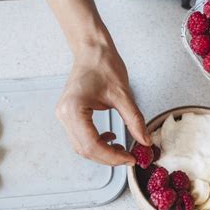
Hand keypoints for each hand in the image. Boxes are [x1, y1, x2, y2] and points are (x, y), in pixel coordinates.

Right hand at [56, 41, 151, 165]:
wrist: (92, 51)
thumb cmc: (104, 65)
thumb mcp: (123, 95)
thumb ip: (134, 120)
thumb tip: (145, 141)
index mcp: (74, 109)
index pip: (92, 144)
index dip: (112, 156)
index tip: (130, 158)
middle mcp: (64, 115)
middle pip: (85, 149)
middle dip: (108, 157)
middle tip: (129, 157)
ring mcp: (63, 116)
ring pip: (82, 147)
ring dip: (102, 152)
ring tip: (122, 150)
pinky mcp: (69, 115)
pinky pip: (81, 138)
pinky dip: (97, 143)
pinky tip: (111, 137)